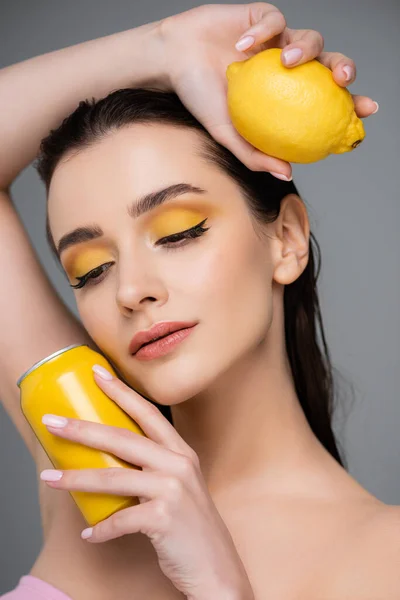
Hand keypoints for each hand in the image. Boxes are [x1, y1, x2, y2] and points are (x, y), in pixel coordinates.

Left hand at [40, 366, 253, 599]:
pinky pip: (120, 520)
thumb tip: (107, 461)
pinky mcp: (164, 518)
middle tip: (53, 423)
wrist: (217, 567)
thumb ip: (153, 469)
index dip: (121, 392)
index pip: (147, 413)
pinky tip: (90, 534)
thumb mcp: (179, 487)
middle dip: (83, 429)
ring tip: (49, 479)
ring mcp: (173, 490)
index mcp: (182, 452)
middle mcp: (179, 464)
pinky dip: (100, 528)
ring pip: (113, 477)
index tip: (97, 374)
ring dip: (75, 479)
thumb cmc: (192, 526)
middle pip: (122, 439)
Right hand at [159, 3, 378, 180]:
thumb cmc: (201, 99)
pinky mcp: (261, 16)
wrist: (173, 62)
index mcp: (287, 95)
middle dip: (344, 67)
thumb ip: (256, 154)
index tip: (366, 110)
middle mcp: (287, 67)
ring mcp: (276, 40)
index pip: (326, 99)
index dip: (350, 103)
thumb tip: (288, 174)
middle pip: (330, 63)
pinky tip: (243, 46)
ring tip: (284, 61)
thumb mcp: (227, 134)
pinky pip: (274, 19)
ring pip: (310, 37)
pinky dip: (262, 32)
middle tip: (342, 79)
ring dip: (304, 48)